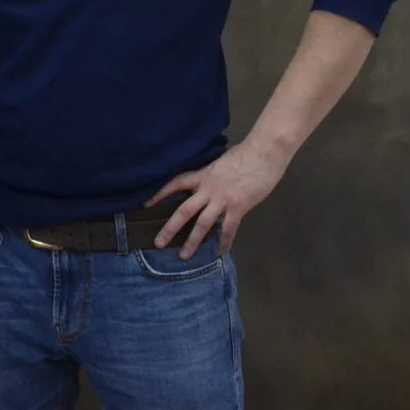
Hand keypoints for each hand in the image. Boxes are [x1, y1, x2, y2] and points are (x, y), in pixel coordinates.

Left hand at [148, 141, 288, 259]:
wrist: (263, 153)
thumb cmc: (245, 155)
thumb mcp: (220, 162)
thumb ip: (211, 176)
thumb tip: (207, 184)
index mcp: (203, 175)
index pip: (176, 183)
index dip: (160, 194)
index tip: (146, 204)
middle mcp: (208, 189)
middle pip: (184, 210)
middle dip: (170, 228)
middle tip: (158, 243)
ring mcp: (223, 199)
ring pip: (203, 224)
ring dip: (193, 241)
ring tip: (184, 256)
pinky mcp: (238, 206)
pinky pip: (228, 228)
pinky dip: (224, 241)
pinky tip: (221, 251)